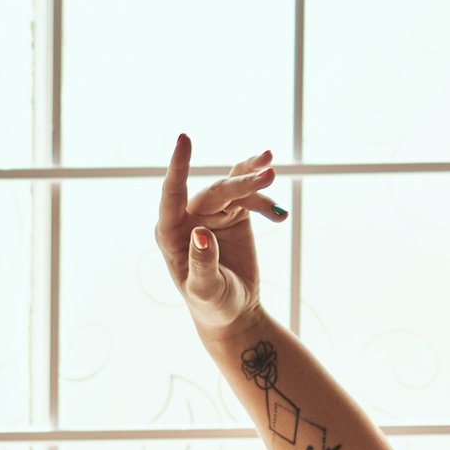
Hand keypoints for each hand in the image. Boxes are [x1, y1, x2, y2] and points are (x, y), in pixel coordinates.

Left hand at [155, 132, 286, 335]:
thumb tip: (200, 233)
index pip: (171, 195)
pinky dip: (264, 198)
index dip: (178, 166)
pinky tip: (279, 214)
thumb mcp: (206, 290)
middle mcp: (187, 219)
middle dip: (242, 183)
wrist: (233, 311)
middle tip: (270, 176)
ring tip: (273, 173)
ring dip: (254, 180)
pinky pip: (248, 194)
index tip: (184, 139)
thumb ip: (202, 264)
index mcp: (170, 234)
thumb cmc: (213, 305)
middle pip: (214, 191)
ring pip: (233, 187)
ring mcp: (210, 214)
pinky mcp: (232, 214)